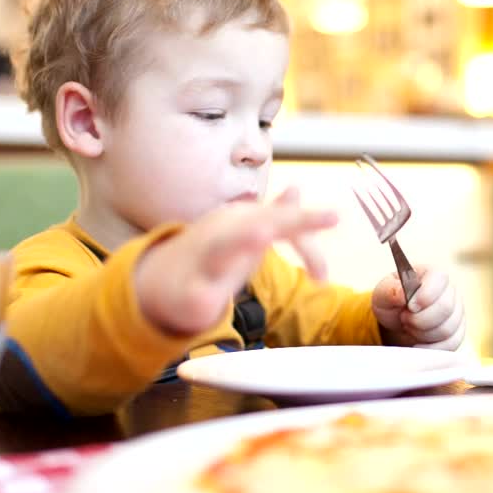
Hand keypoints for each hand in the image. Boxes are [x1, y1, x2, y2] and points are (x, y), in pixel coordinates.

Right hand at [135, 187, 336, 335]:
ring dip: (241, 240)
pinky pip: (201, 297)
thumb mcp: (242, 233)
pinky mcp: (189, 292)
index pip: (281, 218)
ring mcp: (204, 261)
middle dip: (293, 220)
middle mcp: (223, 235)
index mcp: (240, 222)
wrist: (156, 282)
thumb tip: (297, 188)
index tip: (337, 219)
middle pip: (260, 224)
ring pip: (222, 250)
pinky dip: (205, 298)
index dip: (310, 222)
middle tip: (330, 215)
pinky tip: (205, 303)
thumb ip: (273, 216)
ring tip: (260, 235)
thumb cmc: (209, 257)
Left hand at [372, 267, 465, 349]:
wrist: (397, 324)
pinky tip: (416, 343)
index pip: (440, 279)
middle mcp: (451, 292)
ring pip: (447, 329)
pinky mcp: (457, 335)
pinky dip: (429, 348)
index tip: (409, 307)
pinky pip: (450, 345)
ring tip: (409, 327)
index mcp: (433, 275)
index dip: (425, 295)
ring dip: (422, 333)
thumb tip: (403, 294)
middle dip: (420, 319)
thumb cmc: (392, 304)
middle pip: (445, 308)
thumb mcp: (383, 294)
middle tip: (404, 319)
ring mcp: (457, 314)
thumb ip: (390, 290)